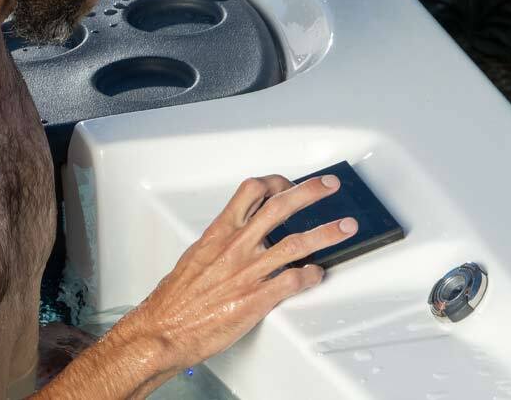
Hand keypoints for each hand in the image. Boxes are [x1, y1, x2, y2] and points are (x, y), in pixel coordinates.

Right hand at [110, 174, 357, 371]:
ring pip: (297, 243)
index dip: (276, 182)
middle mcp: (237, 247)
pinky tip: (319, 273)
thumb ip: (220, 242)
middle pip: (281, 206)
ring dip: (328, 232)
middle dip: (311, 191)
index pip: (252, 191)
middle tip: (330, 186)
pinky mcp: (257, 299)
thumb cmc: (175, 299)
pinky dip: (312, 275)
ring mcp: (249, 272)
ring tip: (346, 227)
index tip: (288, 183)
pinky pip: (294, 281)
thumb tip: (237, 235)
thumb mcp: (196, 256)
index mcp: (219, 232)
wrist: (164, 329)